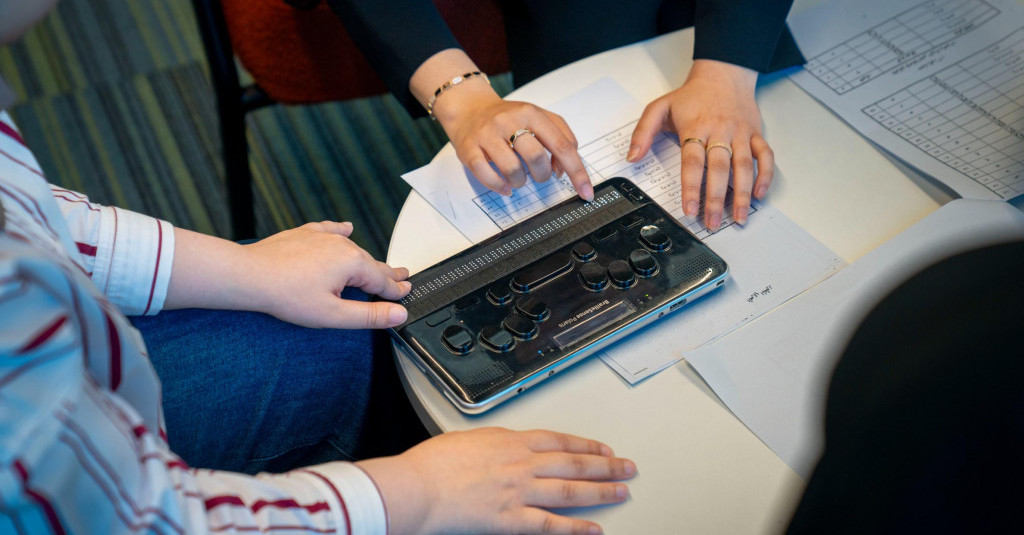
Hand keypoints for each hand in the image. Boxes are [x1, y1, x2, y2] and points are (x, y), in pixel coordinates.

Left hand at [241, 221, 409, 328]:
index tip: (407, 291)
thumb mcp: (333, 314)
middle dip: (388, 272)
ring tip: (379, 263)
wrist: (250, 275)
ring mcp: (323, 237)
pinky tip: (346, 228)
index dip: (396, 290)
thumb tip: (398, 314)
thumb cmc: (286, 295)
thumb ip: (370, 315)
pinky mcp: (306, 233)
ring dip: (367, 258)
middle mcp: (342, 245)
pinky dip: (341, 231)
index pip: (383, 281)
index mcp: (353, 264)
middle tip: (403, 276)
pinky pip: (330, 230)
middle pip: (372, 263)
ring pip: (353, 248)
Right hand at [356, 427, 636, 534]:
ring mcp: (520, 492)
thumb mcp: (469, 439)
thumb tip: (503, 448)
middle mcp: (522, 464)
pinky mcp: (511, 520)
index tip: (602, 448)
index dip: (585, 445)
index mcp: (510, 441)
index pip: (559, 440)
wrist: (418, 486)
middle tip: (626, 467)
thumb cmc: (433, 463)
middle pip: (573, 463)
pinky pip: (551, 525)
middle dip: (604, 465)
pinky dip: (576, 528)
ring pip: (570, 491)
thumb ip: (494, 445)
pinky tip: (594, 529)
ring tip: (621, 491)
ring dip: (600, 490)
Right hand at [433, 83, 594, 200]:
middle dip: (542, 175)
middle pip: (537, 157)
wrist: (470, 109)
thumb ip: (560, 137)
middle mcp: (510, 121)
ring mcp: (488, 135)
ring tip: (519, 178)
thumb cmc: (509, 119)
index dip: (577, 172)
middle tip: (538, 175)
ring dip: (520, 182)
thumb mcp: (538, 118)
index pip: (562, 145)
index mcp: (532, 113)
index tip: (586, 192)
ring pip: (512, 169)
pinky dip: (500, 187)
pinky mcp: (470, 149)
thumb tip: (564, 169)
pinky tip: (505, 187)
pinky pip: (486, 175)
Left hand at [628, 59, 773, 230]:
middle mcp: (720, 132)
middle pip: (720, 169)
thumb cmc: (691, 95)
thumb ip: (643, 132)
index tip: (689, 209)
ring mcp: (740, 133)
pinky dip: (766, 175)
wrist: (723, 73)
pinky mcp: (756, 133)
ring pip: (744, 166)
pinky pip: (766, 156)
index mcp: (695, 127)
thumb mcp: (659, 107)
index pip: (693, 163)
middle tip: (713, 222)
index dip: (691, 188)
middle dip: (717, 199)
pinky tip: (760, 193)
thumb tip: (632, 157)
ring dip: (743, 194)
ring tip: (739, 217)